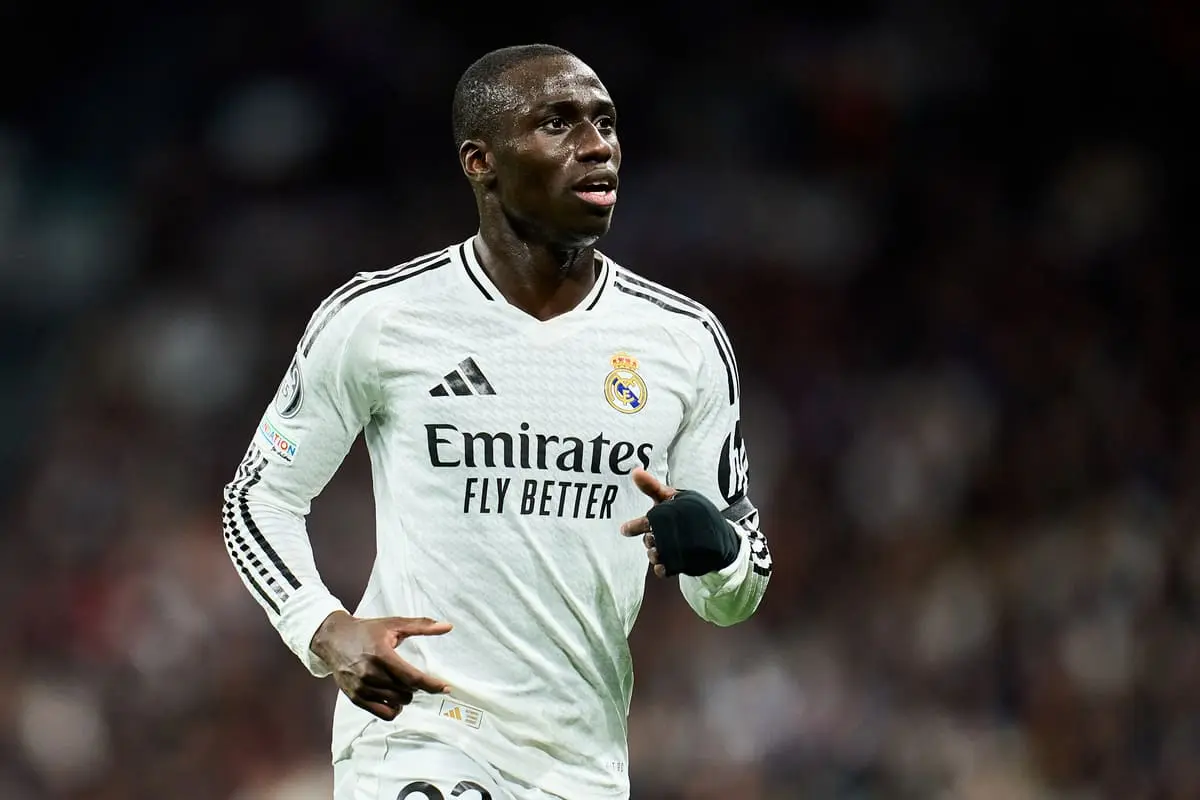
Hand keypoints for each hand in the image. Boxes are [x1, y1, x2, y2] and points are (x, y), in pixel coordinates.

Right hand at [310, 610, 452, 719]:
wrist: (333, 638)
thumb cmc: (365, 631)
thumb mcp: (393, 624)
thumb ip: (422, 626)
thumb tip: (447, 626)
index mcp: (382, 655)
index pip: (412, 677)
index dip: (432, 685)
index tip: (446, 688)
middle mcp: (371, 674)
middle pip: (407, 692)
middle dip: (416, 687)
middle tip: (412, 676)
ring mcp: (362, 688)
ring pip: (397, 703)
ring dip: (405, 697)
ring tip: (402, 685)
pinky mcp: (355, 698)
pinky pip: (383, 714)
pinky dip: (393, 709)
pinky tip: (393, 698)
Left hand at [620, 467, 739, 577]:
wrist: (720, 537)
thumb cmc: (692, 513)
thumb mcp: (673, 497)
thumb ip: (652, 487)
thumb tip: (635, 471)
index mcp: (675, 511)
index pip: (649, 520)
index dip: (635, 526)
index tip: (624, 530)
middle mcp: (679, 530)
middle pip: (649, 540)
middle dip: (649, 539)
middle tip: (658, 535)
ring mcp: (682, 548)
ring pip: (654, 555)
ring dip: (654, 554)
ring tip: (664, 548)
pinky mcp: (686, 563)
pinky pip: (663, 570)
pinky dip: (661, 567)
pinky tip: (666, 561)